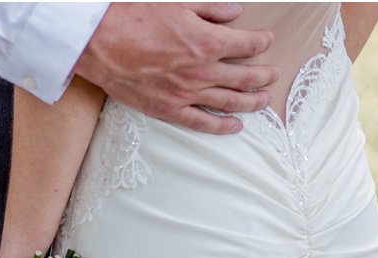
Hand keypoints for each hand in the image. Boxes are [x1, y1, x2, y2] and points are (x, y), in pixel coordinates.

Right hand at [77, 3, 279, 133]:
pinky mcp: (170, 111)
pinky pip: (202, 123)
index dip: (261, 43)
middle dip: (263, 75)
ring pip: (229, 102)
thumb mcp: (179, 4)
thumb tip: (233, 13)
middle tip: (274, 75)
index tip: (267, 41)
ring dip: (251, 102)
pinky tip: (235, 126)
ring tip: (264, 101)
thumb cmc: (137, 20)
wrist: (104, 44)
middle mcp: (203, 72)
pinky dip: (222, 126)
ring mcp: (187, 94)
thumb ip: (211, 10)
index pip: (246, 45)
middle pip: (244, 77)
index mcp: (207, 42)